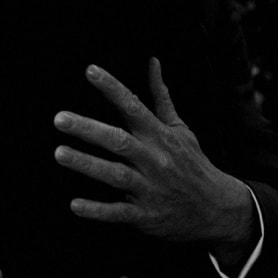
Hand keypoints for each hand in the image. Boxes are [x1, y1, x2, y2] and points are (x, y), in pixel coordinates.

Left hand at [53, 59, 255, 264]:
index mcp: (160, 135)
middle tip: (60, 119)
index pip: (134, 106)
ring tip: (60, 153)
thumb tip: (153, 62)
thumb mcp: (180, 128)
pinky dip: (97, 210)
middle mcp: (154, 159)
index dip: (112, 88)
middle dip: (89, 129)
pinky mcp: (146, 215)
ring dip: (87, 164)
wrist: (217, 208)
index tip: (90, 70)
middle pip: (119, 141)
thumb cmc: (193, 163)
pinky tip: (75, 205)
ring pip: (115, 175)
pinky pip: (119, 212)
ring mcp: (150, 188)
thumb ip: (161, 96)